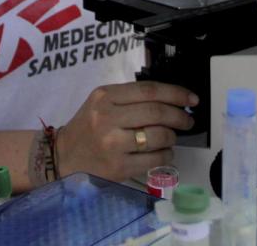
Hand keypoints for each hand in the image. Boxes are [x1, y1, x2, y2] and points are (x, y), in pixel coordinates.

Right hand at [56, 81, 196, 181]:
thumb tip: (172, 101)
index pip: (149, 90)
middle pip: (156, 112)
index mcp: (105, 96)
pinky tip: (165, 152)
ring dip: (173, 137)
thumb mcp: (102, 102)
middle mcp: (107, 117)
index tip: (191, 99)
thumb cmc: (88, 126)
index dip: (175, 93)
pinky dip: (166, 155)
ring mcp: (112, 144)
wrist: (64, 155)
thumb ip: (131, 98)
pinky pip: (153, 159)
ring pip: (158, 136)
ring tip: (172, 137)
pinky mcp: (118, 167)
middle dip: (179, 116)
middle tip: (188, 120)